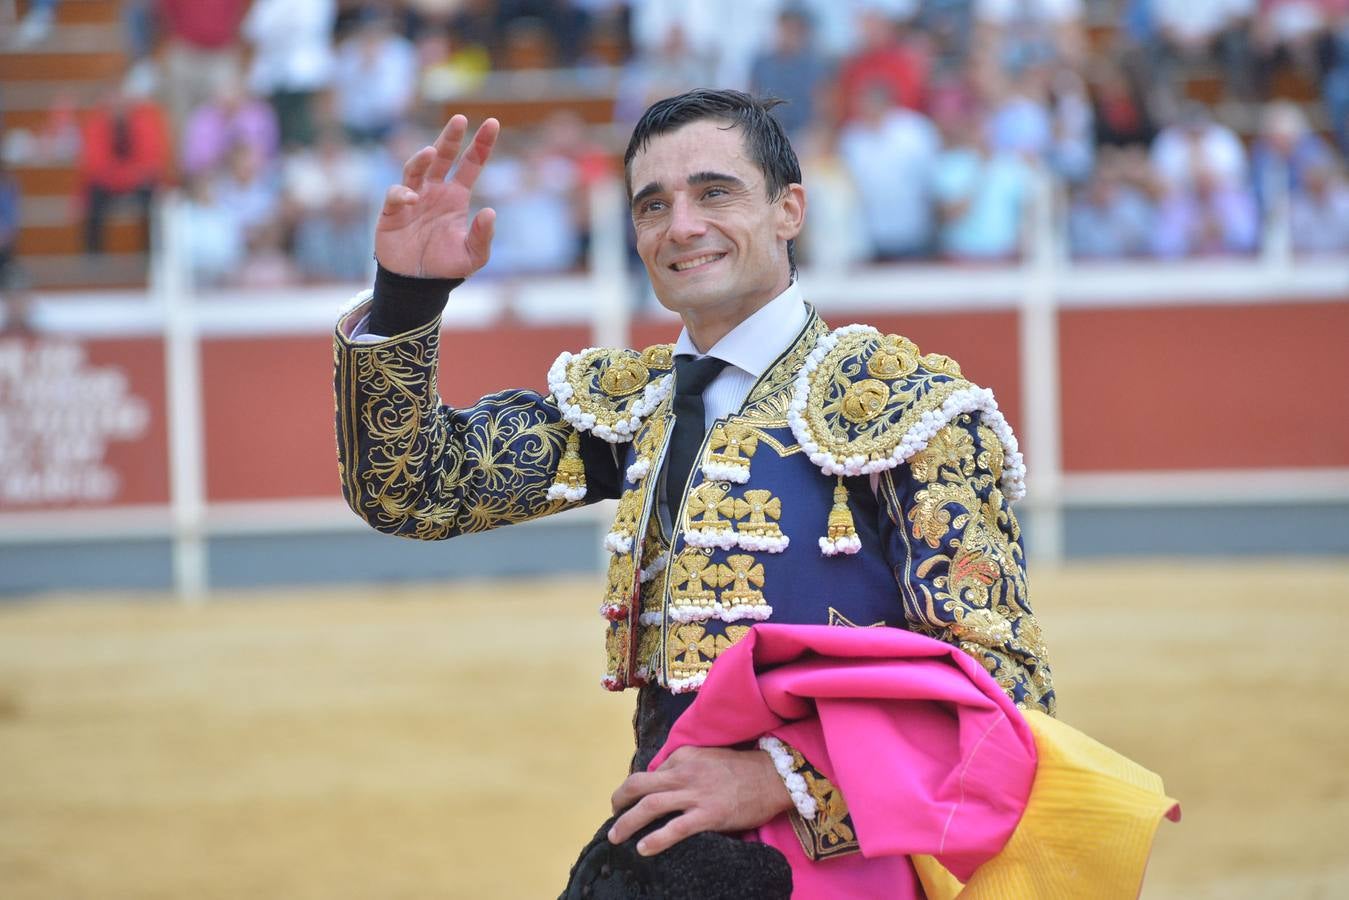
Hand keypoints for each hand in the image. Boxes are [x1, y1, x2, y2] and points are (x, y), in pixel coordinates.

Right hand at [375, 114, 498, 278]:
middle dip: (451, 137)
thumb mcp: (473, 256)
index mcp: (456, 196)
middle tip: (460, 119)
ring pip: (415, 169)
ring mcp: (412, 198)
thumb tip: (490, 212)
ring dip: (421, 158)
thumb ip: (482, 236)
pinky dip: (402, 194)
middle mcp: (434, 191)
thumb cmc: (446, 267)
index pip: (470, 164)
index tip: (493, 123)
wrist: (417, 284)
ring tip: (430, 152)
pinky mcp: (392, 212)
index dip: (481, 145)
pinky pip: (395, 196)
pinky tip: (412, 199)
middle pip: (442, 156)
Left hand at [607, 746, 793, 855]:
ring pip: (650, 805)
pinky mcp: (709, 814)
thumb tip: (662, 782)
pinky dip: (655, 839)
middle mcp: (685, 771)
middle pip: (639, 785)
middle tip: (613, 814)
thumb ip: (686, 766)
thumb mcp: (708, 756)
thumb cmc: (743, 769)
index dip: (638, 789)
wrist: (774, 777)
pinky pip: (675, 828)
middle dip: (619, 800)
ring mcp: (696, 793)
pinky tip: (643, 849)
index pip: (651, 771)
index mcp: (684, 755)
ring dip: (627, 822)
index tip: (631, 801)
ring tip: (615, 836)